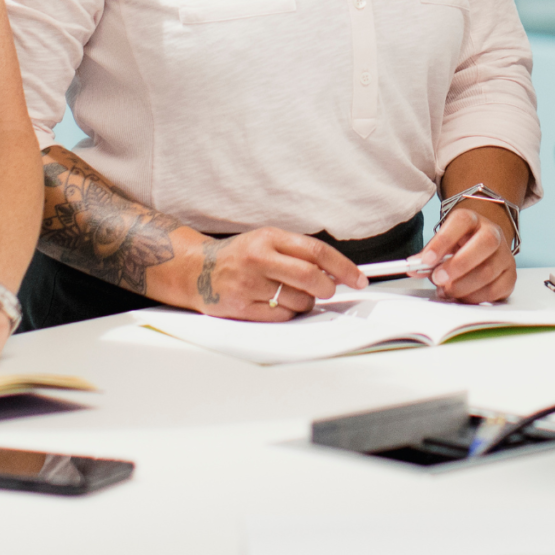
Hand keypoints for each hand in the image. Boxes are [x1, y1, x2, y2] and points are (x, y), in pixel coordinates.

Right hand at [192, 227, 365, 320]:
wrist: (196, 269)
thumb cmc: (238, 256)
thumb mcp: (267, 241)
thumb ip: (298, 252)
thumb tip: (335, 271)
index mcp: (269, 237)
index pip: (316, 251)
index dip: (343, 266)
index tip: (358, 278)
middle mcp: (259, 259)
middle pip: (310, 277)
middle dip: (327, 287)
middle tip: (327, 290)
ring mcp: (249, 284)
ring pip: (298, 300)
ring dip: (305, 302)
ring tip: (290, 294)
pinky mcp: (242, 307)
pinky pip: (282, 316)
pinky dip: (288, 313)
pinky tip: (276, 304)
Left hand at [422, 202, 515, 303]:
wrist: (484, 243)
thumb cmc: (460, 244)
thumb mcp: (443, 241)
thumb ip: (429, 254)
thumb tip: (413, 267)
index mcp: (473, 219)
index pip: (461, 221)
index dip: (443, 240)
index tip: (426, 260)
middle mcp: (493, 233)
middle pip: (484, 244)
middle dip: (458, 265)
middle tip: (437, 279)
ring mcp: (504, 254)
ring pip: (488, 271)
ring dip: (462, 286)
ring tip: (445, 291)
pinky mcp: (510, 276)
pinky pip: (495, 290)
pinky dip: (475, 297)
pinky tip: (462, 296)